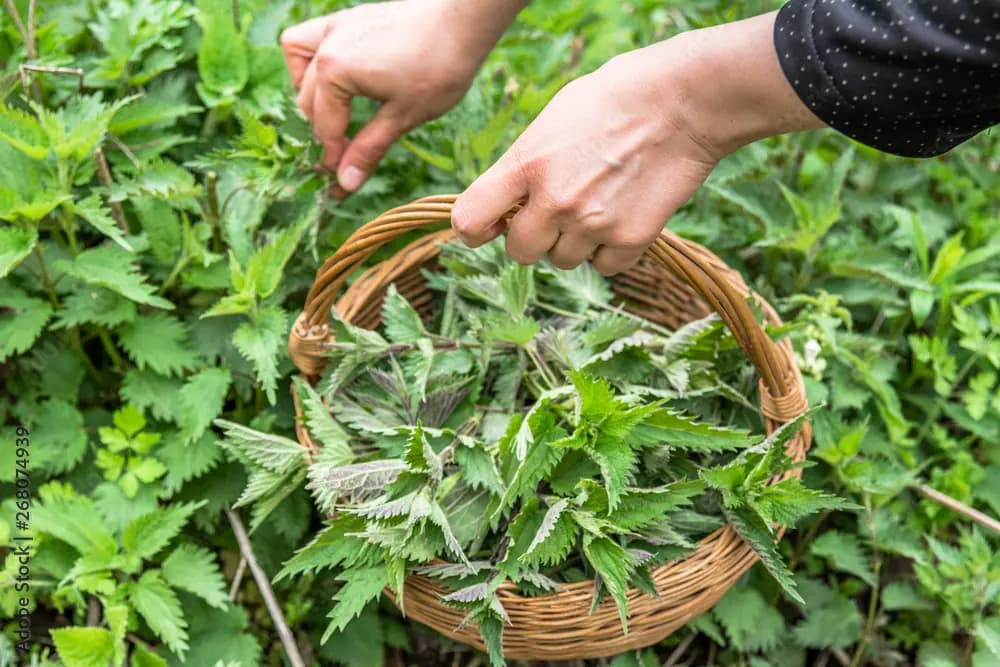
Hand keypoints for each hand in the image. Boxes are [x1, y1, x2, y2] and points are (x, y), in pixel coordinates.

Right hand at [281, 0, 509, 194]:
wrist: (463, 22)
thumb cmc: (439, 67)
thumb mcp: (403, 116)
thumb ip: (368, 148)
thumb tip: (345, 184)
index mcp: (334, 71)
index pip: (325, 127)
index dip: (333, 157)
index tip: (341, 181)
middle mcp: (325, 45)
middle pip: (309, 101)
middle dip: (324, 132)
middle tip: (344, 158)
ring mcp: (335, 27)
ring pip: (300, 67)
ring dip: (311, 96)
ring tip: (336, 117)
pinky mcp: (348, 19)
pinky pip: (309, 39)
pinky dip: (312, 61)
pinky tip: (335, 78)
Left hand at [451, 11, 824, 274]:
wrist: (681, 103)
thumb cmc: (612, 101)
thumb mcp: (550, 122)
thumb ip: (522, 167)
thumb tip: (503, 205)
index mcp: (525, 164)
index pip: (471, 220)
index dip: (474, 229)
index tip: (487, 226)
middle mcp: (554, 201)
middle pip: (519, 252)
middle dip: (532, 236)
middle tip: (556, 211)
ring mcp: (593, 224)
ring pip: (562, 261)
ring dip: (573, 242)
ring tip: (597, 204)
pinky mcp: (630, 239)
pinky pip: (604, 267)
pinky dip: (609, 250)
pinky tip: (621, 216)